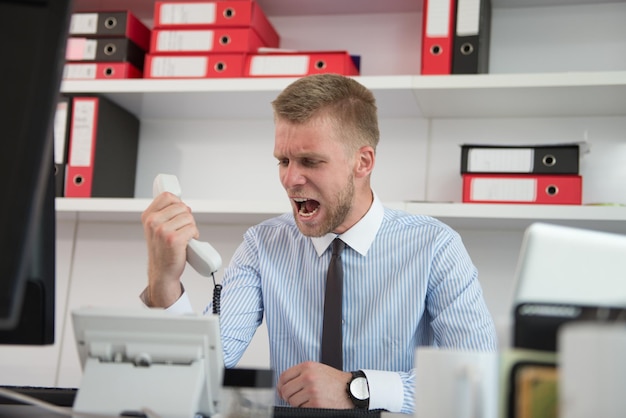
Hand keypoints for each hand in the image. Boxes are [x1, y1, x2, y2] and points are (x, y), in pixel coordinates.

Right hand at [141, 191, 199, 306]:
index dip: (178, 203)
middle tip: (182, 229)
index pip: (167, 196)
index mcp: (148, 216)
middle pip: (182, 206)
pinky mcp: (174, 239)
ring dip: (191, 227)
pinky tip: (188, 243)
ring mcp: (162, 230)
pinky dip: (194, 235)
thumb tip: (179, 201)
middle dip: (186, 217)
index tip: (178, 212)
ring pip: (189, 217)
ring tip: (184, 236)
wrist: (162, 271)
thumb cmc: (162, 250)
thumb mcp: (156, 228)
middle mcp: (153, 222)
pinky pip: (192, 228)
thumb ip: (164, 213)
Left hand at [277, 361, 352, 408]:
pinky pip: (301, 409)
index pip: (284, 376)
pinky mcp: (315, 404)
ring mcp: (312, 391)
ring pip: (292, 401)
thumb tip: (282, 385)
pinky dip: (305, 408)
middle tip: (295, 398)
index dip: (280, 386)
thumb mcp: (317, 369)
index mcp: (307, 367)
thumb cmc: (334, 381)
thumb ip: (301, 374)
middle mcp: (308, 377)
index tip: (281, 391)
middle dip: (288, 397)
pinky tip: (314, 404)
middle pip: (285, 390)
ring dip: (297, 403)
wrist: (351, 389)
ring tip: (308, 400)